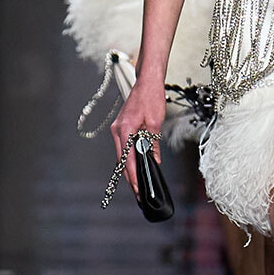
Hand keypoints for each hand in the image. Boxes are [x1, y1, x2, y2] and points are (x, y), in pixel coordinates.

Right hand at [112, 73, 167, 198]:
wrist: (146, 81)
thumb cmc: (151, 97)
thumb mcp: (156, 123)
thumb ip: (153, 143)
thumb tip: (154, 160)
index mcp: (125, 129)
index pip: (128, 158)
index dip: (133, 176)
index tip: (138, 189)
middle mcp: (117, 130)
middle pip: (122, 160)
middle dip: (130, 177)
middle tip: (139, 193)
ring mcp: (117, 128)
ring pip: (122, 154)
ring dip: (129, 169)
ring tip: (139, 184)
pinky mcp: (121, 127)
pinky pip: (124, 147)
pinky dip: (129, 158)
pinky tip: (136, 167)